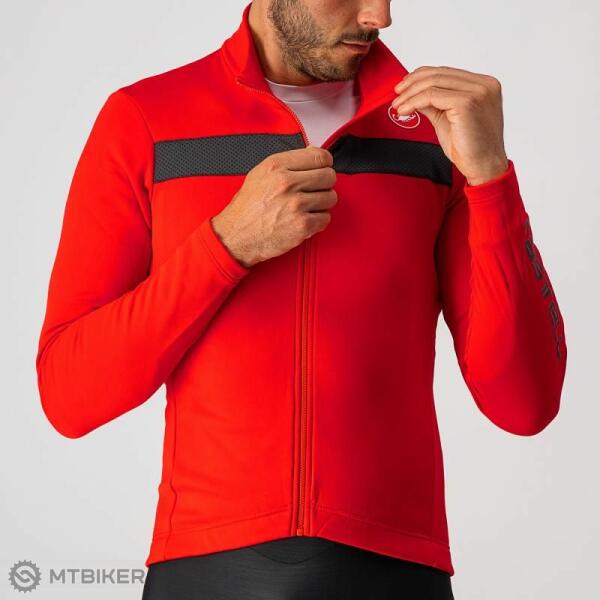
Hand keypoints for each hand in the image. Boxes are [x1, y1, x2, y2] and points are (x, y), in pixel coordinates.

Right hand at [211, 145, 337, 267]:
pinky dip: (318, 221)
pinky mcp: (302, 225)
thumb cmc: (247, 208)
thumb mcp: (260, 174)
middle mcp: (287, 183)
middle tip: (313, 192)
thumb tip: (313, 154)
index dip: (325, 164)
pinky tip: (304, 220)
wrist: (236, 237)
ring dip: (322, 204)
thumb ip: (288, 163)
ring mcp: (296, 205)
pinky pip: (326, 218)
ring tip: (306, 208)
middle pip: (329, 176)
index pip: (320, 157)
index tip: (322, 170)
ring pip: (330, 197)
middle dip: (324, 185)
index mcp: (277, 166)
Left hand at [392, 66, 508, 185]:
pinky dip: (414, 102)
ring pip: (433, 83)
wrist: (483, 167)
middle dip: (412, 83)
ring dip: (410, 94)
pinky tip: (405, 110)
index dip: (420, 76)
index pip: (446, 72)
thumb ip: (433, 104)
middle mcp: (483, 84)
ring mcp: (477, 92)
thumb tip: (413, 94)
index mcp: (483, 85)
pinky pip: (432, 96)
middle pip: (438, 74)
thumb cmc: (469, 148)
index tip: (403, 87)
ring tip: (397, 105)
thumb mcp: (446, 119)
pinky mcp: (467, 102)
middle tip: (396, 95)